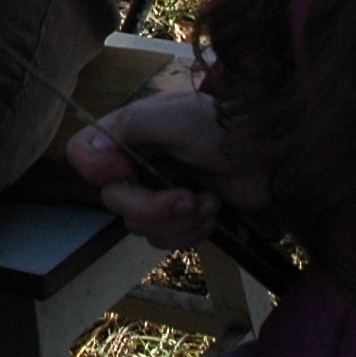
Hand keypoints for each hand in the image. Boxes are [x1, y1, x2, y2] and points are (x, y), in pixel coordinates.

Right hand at [66, 89, 266, 246]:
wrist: (273, 160)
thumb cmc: (227, 128)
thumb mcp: (176, 117)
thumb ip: (130, 127)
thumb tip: (88, 152)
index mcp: (129, 134)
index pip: (83, 152)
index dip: (97, 169)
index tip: (127, 169)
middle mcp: (136, 164)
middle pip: (116, 202)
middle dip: (155, 207)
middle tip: (190, 197)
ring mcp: (156, 192)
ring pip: (141, 227)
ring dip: (179, 221)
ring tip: (209, 202)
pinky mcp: (178, 217)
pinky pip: (165, 239)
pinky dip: (191, 231)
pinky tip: (213, 212)